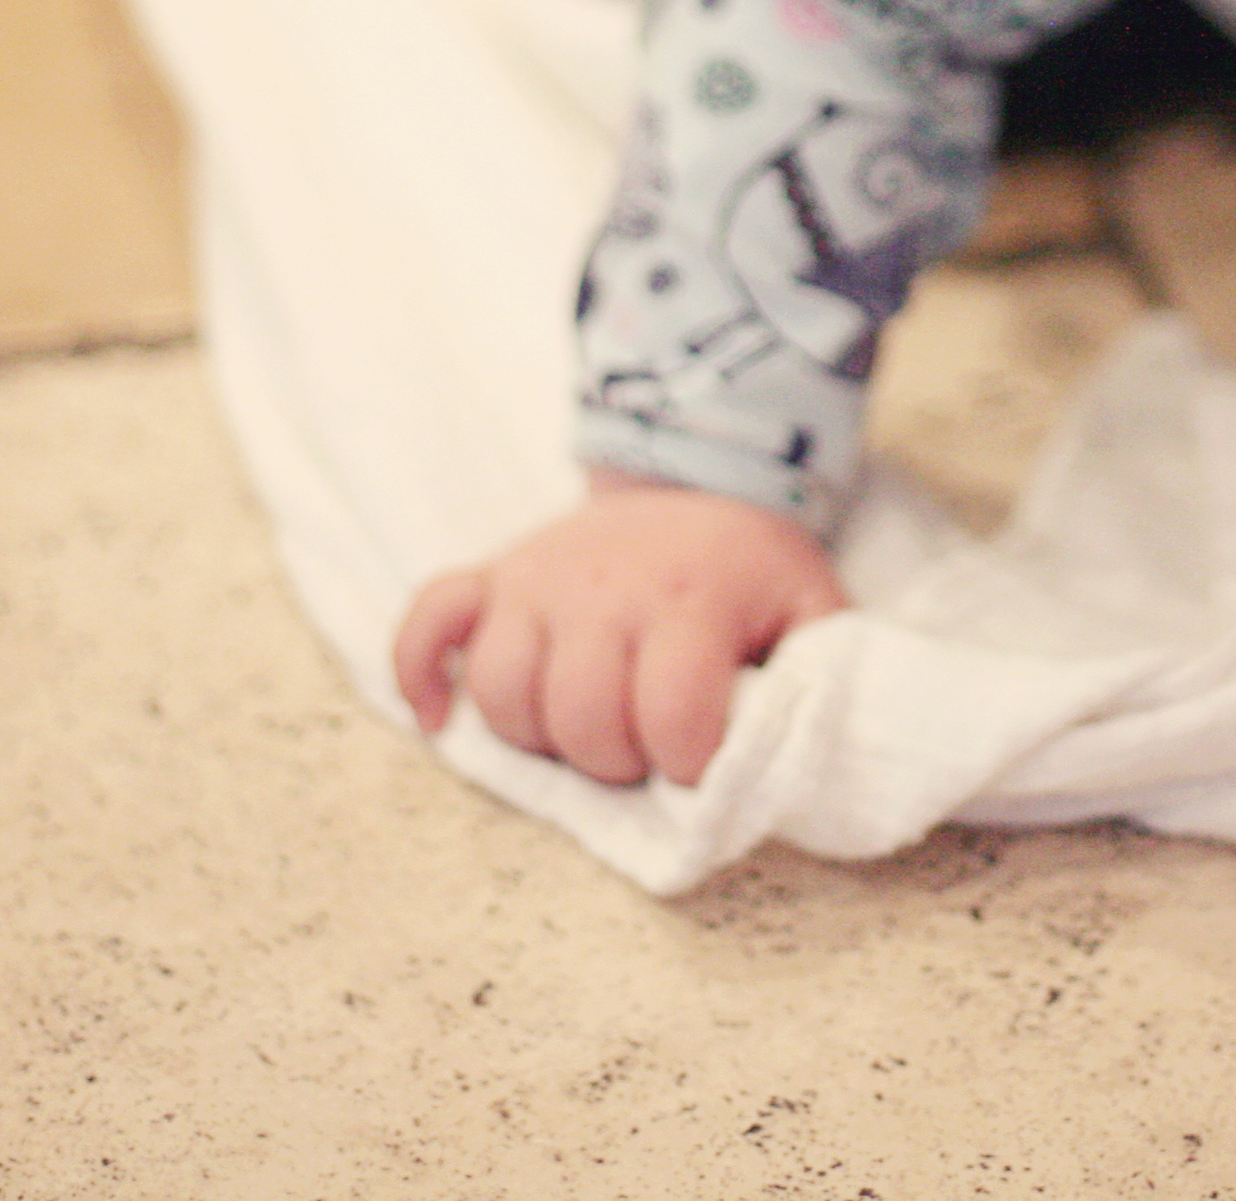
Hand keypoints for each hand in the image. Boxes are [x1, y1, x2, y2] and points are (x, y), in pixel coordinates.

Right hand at [391, 473, 844, 788]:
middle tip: (646, 747)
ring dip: (538, 734)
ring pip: (501, 690)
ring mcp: (536, 579)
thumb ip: (815, 677)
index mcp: (688, 601)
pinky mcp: (493, 576)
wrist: (695, 473)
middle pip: (580, 718)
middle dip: (616, 759)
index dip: (687, 762)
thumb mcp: (810, 607)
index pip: (672, 716)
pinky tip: (441, 719)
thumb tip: (792, 756)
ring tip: (583, 728)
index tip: (702, 760)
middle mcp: (603, 588)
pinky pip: (427, 622)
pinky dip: (420, 673)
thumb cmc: (750, 567)